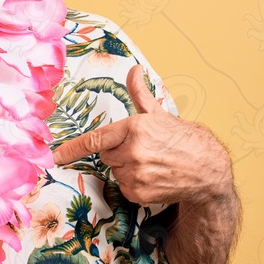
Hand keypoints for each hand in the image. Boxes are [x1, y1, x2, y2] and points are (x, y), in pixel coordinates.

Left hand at [53, 65, 232, 206]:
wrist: (208, 169)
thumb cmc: (184, 139)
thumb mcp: (160, 113)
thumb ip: (140, 93)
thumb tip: (134, 70)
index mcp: (134, 128)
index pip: (95, 139)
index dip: (72, 148)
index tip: (54, 155)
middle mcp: (133, 152)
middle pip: (106, 154)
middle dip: (118, 151)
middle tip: (143, 149)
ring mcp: (136, 175)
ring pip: (115, 171)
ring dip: (126, 168)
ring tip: (151, 163)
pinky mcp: (139, 193)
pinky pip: (124, 187)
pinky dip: (134, 184)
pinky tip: (153, 176)